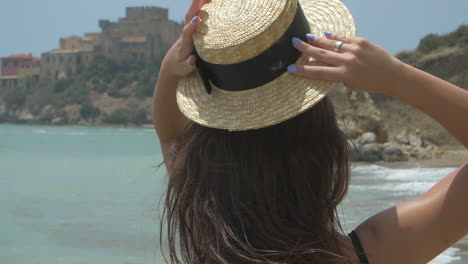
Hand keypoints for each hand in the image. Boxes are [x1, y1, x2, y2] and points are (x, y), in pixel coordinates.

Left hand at [161, 0, 206, 78]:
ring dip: (199, 4)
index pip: (187, 34)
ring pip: (192, 15)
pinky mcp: (191, 30)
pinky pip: (196, 16)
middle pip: (189, 19)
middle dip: (195, 7)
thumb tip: (192, 59)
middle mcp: (185, 35)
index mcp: (184, 44)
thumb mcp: (183, 70)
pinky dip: (201, 7)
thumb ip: (188, 66)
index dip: (191, 27)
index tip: (197, 19)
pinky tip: (208, 1)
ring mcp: (188, 31)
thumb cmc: (179, 67)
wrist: (172, 64)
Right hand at [289, 33, 405, 94]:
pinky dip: (333, 37)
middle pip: (321, 54)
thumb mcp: (352, 83)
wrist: (393, 75)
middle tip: (293, 43)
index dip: (303, 71)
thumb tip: (327, 64)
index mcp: (344, 75)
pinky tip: (324, 34)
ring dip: (316, 40)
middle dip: (305, 49)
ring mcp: (354, 50)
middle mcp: (348, 61)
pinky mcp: (361, 42)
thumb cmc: (371, 83)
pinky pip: (343, 38)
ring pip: (330, 44)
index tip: (290, 68)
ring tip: (305, 37)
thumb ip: (339, 75)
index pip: (318, 72)